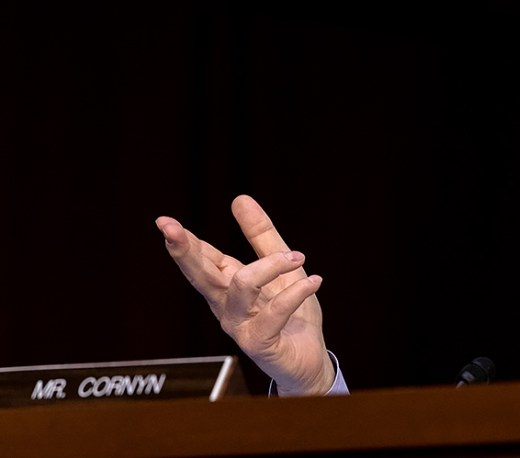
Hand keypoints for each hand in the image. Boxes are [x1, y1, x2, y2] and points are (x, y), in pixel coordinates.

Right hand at [155, 194, 334, 395]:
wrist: (310, 361)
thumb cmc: (292, 316)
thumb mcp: (282, 269)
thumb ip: (262, 237)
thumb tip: (239, 198)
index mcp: (228, 287)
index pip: (202, 259)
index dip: (183, 241)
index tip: (164, 221)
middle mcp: (228, 307)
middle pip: (202, 274)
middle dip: (186, 251)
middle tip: (170, 229)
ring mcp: (241, 327)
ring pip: (242, 286)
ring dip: (271, 265)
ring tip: (298, 258)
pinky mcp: (261, 344)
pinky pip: (274, 312)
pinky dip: (296, 292)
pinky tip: (314, 281)